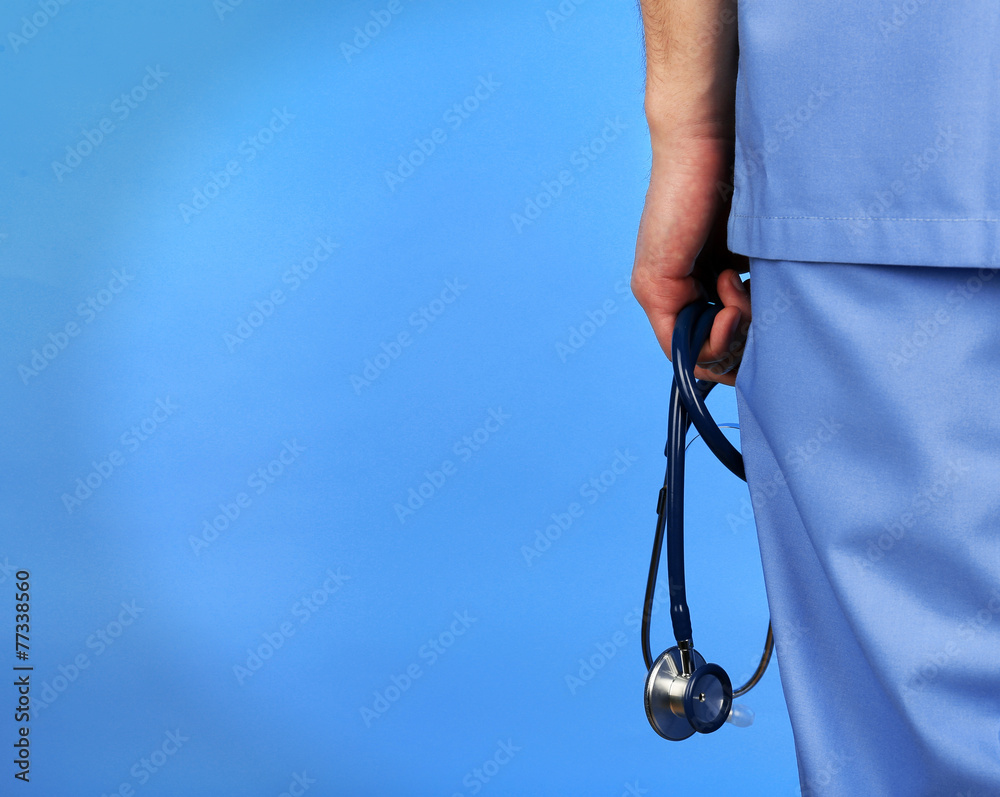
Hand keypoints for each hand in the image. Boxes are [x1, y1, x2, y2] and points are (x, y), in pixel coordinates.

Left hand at [631, 129, 750, 385]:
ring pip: (699, 354)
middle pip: (711, 358)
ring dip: (734, 332)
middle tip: (752, 296)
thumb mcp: (755, 249)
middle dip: (745, 343)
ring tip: (737, 283)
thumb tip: (783, 333)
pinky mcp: (653, 284)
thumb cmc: (744, 179)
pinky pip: (682, 342)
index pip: (718, 347)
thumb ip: (759, 287)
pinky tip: (730, 289)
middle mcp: (672, 293)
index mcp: (697, 283)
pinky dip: (717, 332)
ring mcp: (658, 292)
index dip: (747, 350)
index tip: (769, 318)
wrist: (712, 134)